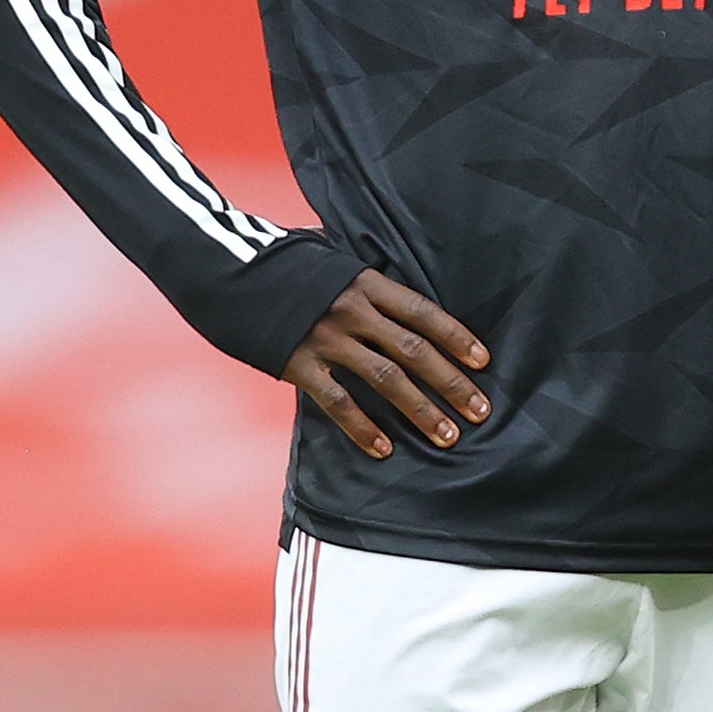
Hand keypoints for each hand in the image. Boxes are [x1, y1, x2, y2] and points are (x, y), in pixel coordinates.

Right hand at [285, 269, 491, 459]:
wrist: (229, 273)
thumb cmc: (287, 268)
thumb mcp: (332, 262)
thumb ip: (364, 283)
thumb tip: (396, 297)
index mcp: (365, 283)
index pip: (422, 312)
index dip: (455, 336)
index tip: (483, 361)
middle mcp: (351, 310)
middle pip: (413, 350)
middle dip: (451, 383)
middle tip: (480, 411)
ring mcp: (325, 339)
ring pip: (385, 379)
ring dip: (420, 410)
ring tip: (446, 436)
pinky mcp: (297, 364)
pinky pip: (337, 401)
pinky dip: (362, 428)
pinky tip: (383, 449)